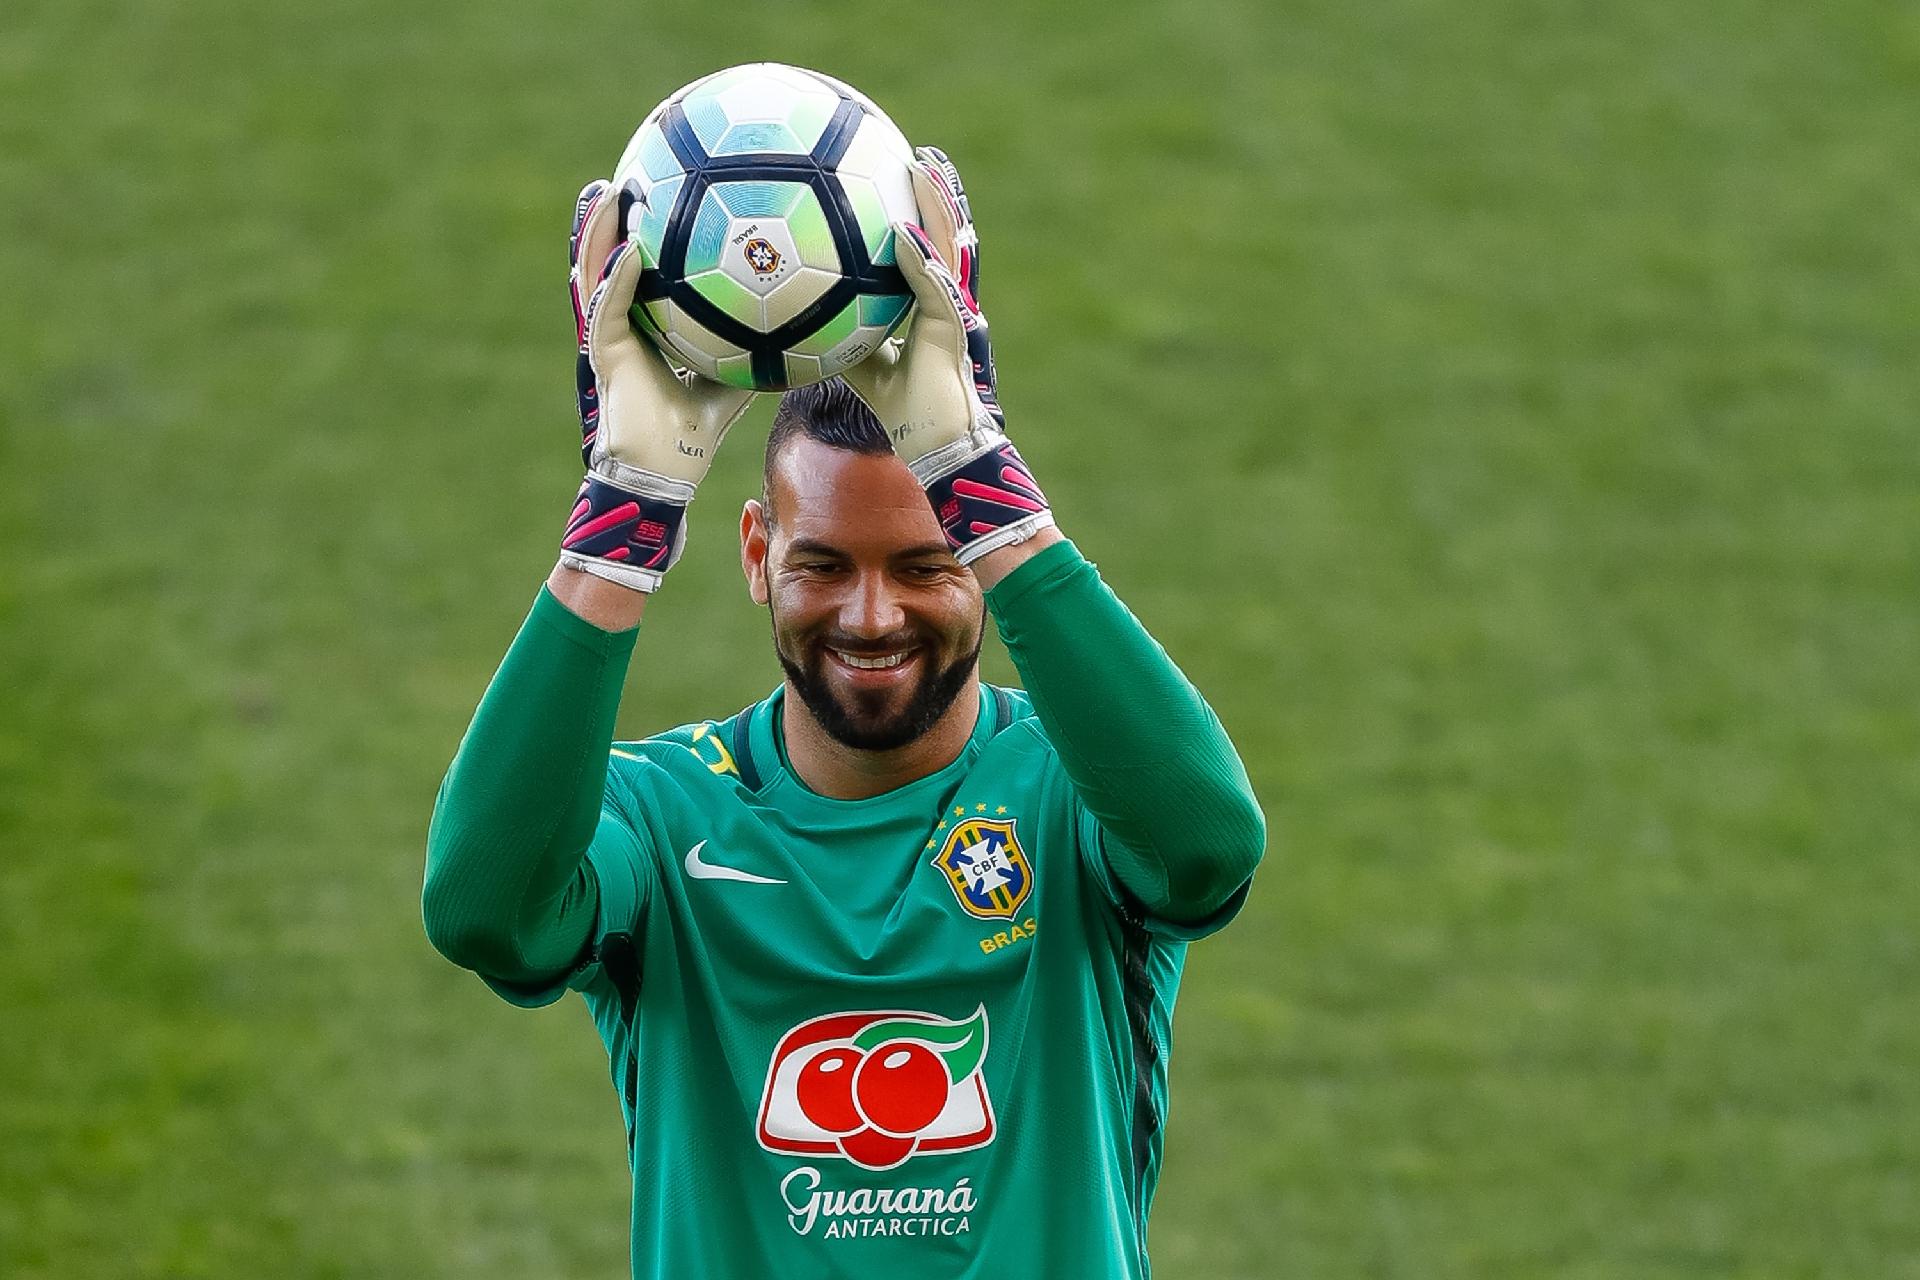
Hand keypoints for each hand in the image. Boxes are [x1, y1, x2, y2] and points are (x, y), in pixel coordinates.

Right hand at [558, 180, 756, 591]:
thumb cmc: (693, 438)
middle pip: (608, 262)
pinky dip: (617, 281)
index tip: (654, 196)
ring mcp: (608, 341)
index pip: (637, 273)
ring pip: (595, 276)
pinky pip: (609, 311)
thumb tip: (801, 331)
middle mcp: (621, 328)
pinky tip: (629, 253)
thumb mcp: (730, 385)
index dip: (639, 234)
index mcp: (643, 331)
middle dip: (610, 220)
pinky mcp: (605, 358)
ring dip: (598, 234)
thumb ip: (754, 354)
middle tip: (623, 176)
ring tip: (608, 192)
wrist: (663, 475)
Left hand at [842, 148, 1052, 564]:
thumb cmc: (900, 413)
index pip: (927, 247)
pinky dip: (921, 259)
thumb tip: (785, 315)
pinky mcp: (954, 331)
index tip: (903, 175)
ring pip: (951, 248)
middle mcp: (946, 300)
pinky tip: (903, 232)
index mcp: (930, 305)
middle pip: (945, 235)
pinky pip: (936, 287)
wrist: (936, 446)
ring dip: (939, 207)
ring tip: (926, 166)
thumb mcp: (856, 364)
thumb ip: (835, 332)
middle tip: (922, 154)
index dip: (920, 210)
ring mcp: (955, 312)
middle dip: (938, 193)